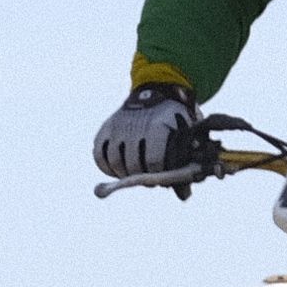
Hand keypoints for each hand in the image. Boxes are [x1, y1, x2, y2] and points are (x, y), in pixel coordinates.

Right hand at [94, 80, 209, 183]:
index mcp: (157, 126)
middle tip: (148, 179)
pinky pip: (99, 155)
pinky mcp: (106, 128)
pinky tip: (117, 171)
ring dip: (124, 175)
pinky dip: (106, 168)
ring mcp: (118, 126)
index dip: (157, 175)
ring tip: (133, 176)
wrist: (159, 89)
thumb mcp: (187, 135)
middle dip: (141, 177)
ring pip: (115, 162)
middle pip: (132, 165)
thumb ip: (185, 163)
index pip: (153, 161)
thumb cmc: (177, 119)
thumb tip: (184, 196)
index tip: (162, 177)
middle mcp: (134, 125)